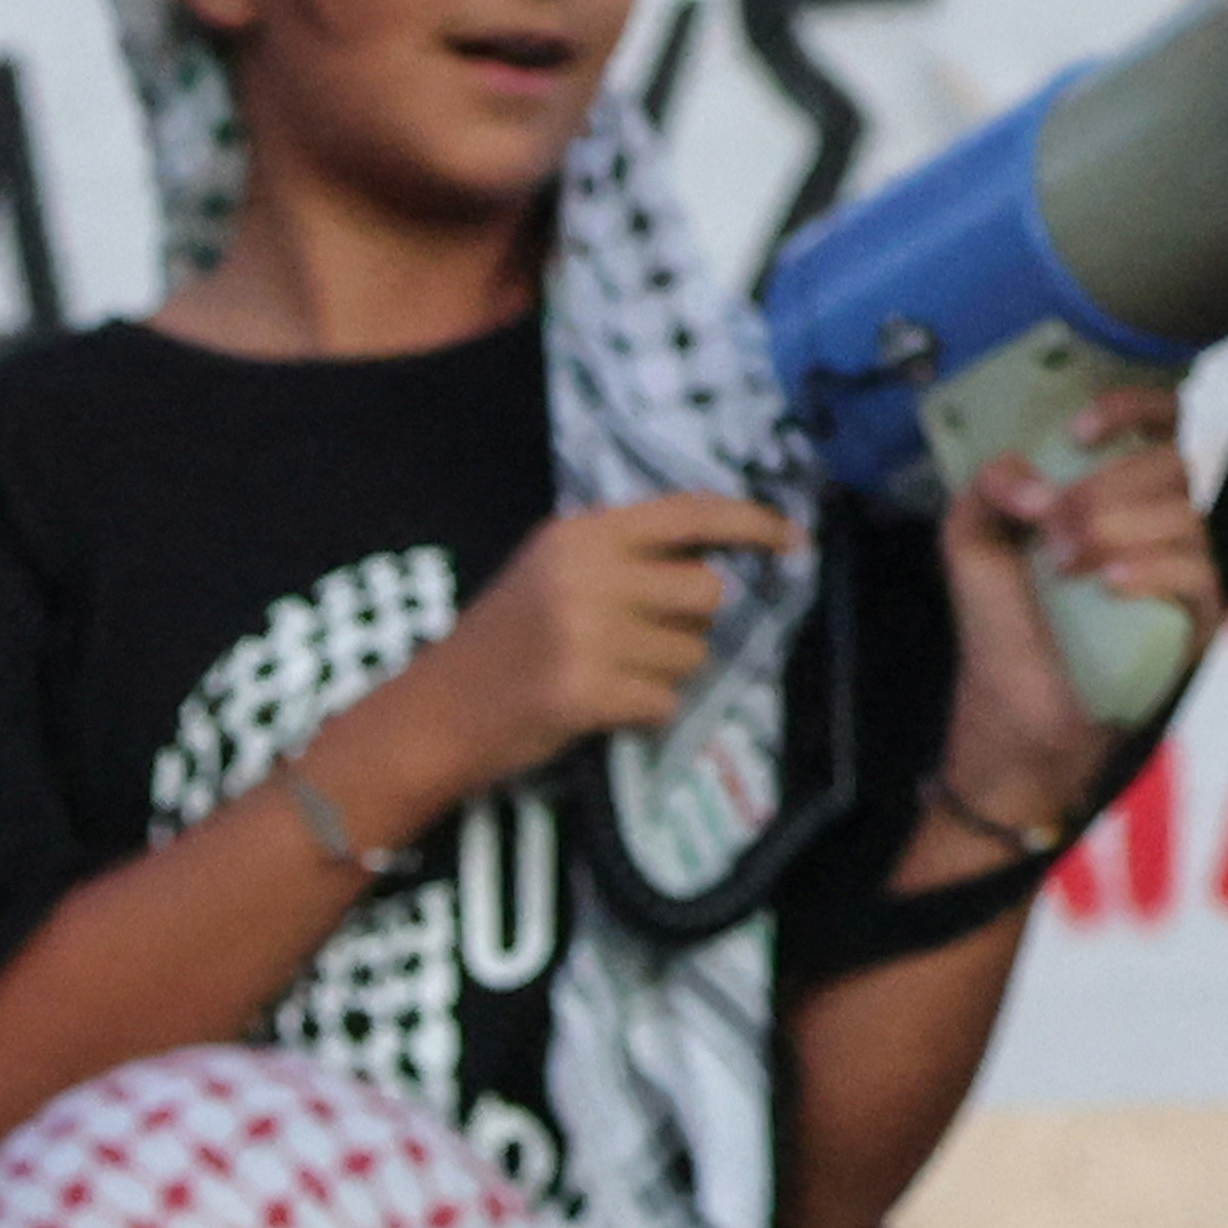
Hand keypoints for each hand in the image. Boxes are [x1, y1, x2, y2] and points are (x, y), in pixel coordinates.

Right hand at [413, 495, 781, 790]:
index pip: (687, 513)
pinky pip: (665, 703)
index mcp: (581, 534)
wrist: (435, 712)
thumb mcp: (553, 570)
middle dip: (693, 626)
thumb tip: (718, 566)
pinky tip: (603, 709)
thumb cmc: (502, 640)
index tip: (793, 538)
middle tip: (645, 643)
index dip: (749, 523)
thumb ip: (624, 558)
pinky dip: (646, 714)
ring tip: (612, 676)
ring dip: (667, 674)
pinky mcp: (585, 692)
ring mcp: (585, 634)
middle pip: (706, 594)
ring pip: (693, 655)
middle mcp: (586, 573)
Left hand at [928, 404, 1202, 843]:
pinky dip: (1152, 569)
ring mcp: (1183, 572)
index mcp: (1112, 492)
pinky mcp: (1197, 623)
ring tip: (1065, 567)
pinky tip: (1109, 585)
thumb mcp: (971, 547)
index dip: (1131, 407)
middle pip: (1170, 463)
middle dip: (1102, 488)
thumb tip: (1037, 478)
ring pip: (1185, 516)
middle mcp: (1157, 523)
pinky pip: (1199, 574)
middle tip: (1051, 531)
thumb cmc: (1001, 633)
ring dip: (1116, 529)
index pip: (1157, 422)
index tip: (1078, 432)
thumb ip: (986, 489)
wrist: (1014, 723)